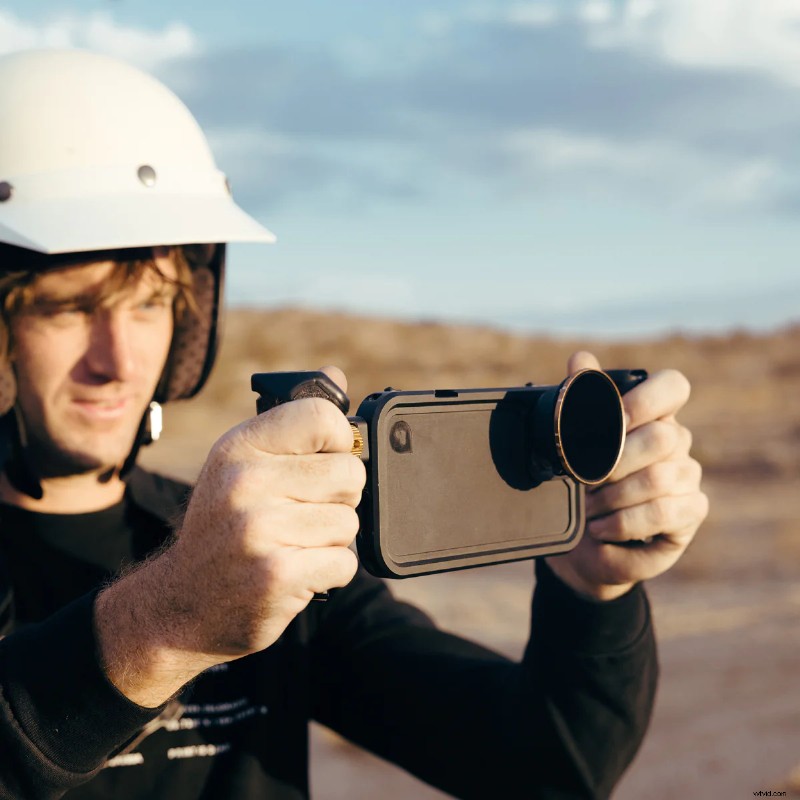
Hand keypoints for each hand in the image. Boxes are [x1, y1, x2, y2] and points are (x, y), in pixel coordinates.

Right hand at [96, 367, 364, 704]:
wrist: (181, 604)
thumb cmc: (223, 526)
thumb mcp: (241, 464)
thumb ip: (291, 423)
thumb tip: (336, 373)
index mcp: (238, 448)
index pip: (321, 416)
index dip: (340, 439)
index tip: (329, 456)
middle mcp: (245, 483)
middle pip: (349, 473)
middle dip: (339, 497)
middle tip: (304, 511)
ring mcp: (259, 530)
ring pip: (349, 522)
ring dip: (331, 539)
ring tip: (293, 543)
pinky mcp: (276, 575)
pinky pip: (344, 563)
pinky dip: (329, 571)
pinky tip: (296, 570)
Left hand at [546, 352, 708, 600]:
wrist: (584, 541)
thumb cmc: (582, 483)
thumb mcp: (573, 442)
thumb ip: (579, 397)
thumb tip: (580, 358)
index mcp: (652, 415)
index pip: (673, 386)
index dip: (644, 400)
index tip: (612, 420)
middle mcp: (677, 442)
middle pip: (662, 437)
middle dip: (613, 461)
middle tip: (583, 479)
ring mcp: (688, 478)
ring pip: (659, 477)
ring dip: (612, 496)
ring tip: (587, 507)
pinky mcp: (690, 513)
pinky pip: (663, 512)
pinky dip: (623, 521)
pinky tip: (601, 527)